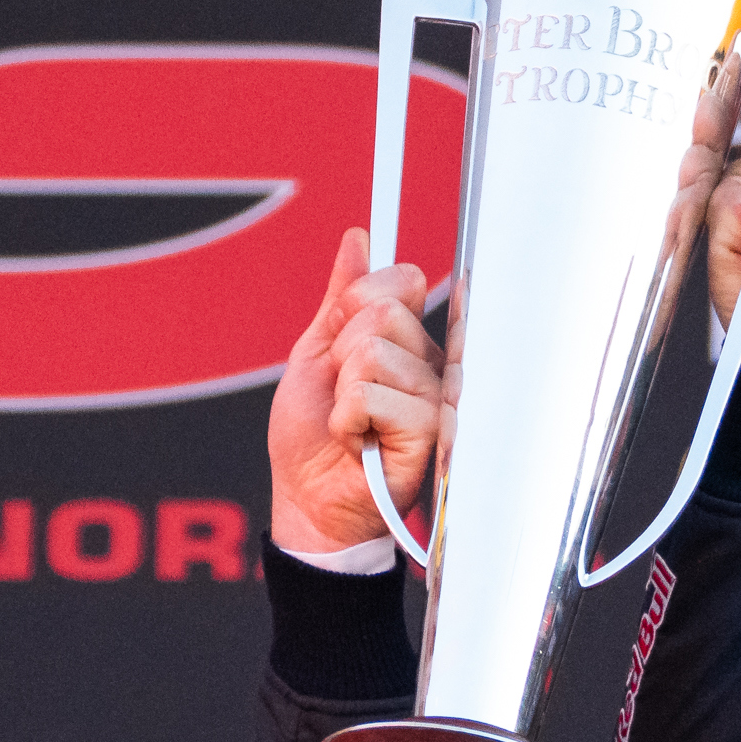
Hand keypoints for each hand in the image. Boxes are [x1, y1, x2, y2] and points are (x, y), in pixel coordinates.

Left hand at [265, 227, 442, 558]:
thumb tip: (357, 241)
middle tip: (342, 393)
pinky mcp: (429, 432)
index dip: (356, 304)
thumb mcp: (313, 354)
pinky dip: (345, 418)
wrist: (307, 500)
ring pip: (374, 352)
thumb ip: (339, 300)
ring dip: (341, 392)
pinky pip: (371, 393)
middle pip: (384, 312)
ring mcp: (433, 397)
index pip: (398, 280)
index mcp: (407, 342)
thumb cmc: (311, 439)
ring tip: (349, 422)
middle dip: (342, 352)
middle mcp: (429, 365)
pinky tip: (356, 441)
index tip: (342, 344)